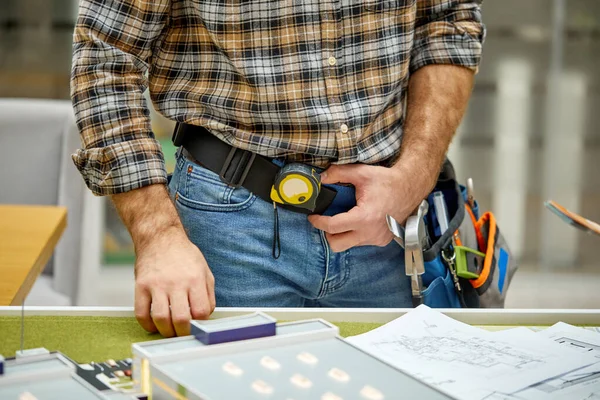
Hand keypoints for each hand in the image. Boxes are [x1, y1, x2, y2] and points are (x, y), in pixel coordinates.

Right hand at [134, 228, 214, 336]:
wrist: (160, 238)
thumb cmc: (184, 256)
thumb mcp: (204, 271)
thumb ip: (208, 294)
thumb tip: (206, 316)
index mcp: (195, 280)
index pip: (201, 312)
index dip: (200, 324)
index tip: (198, 326)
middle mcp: (177, 283)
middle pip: (181, 319)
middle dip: (183, 333)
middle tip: (183, 334)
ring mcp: (157, 285)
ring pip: (161, 318)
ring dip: (166, 331)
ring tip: (169, 331)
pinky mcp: (141, 286)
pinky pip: (141, 313)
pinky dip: (147, 325)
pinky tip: (153, 324)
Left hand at [308, 162, 434, 251]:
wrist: (410, 187)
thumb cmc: (387, 181)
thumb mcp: (361, 173)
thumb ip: (338, 173)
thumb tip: (321, 178)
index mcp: (364, 218)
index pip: (332, 227)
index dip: (318, 222)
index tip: (313, 216)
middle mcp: (370, 233)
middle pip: (337, 244)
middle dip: (328, 233)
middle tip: (327, 221)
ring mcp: (377, 239)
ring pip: (349, 244)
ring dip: (342, 234)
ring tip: (344, 219)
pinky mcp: (382, 240)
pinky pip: (361, 242)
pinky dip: (356, 234)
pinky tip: (359, 221)